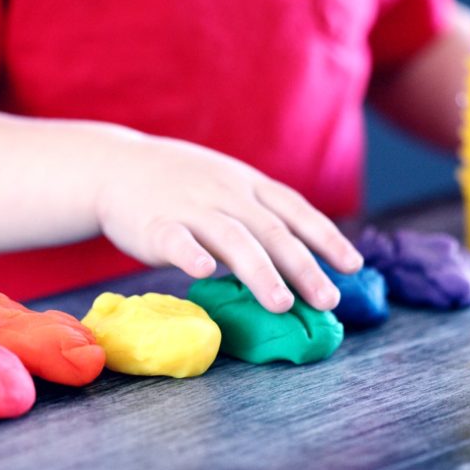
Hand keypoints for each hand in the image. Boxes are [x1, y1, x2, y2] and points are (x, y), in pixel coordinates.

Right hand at [95, 134, 361, 312]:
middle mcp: (226, 193)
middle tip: (328, 300)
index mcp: (247, 185)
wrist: (115, 166)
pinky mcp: (155, 224)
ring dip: (260, 272)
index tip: (353, 266)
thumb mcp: (227, 185)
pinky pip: (175, 239)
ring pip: (232, 238)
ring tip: (282, 304)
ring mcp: (191, 207)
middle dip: (304, 267)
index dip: (327, 237)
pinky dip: (191, 254)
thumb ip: (259, 215)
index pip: (295, 210)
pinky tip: (205, 272)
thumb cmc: (180, 184)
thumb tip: (303, 257)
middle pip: (272, 231)